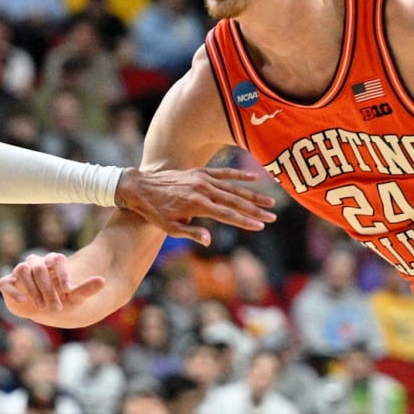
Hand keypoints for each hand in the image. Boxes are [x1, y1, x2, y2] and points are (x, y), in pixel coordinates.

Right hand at [0, 252, 105, 316]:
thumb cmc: (60, 301)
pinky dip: (14, 292)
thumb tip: (102, 281)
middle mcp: (35, 264)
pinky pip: (6, 283)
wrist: (41, 311)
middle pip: (39, 268)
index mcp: (52, 262)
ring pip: (22, 270)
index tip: (69, 290)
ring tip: (42, 306)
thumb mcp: (74, 297)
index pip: (57, 259)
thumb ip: (86, 289)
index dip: (63, 273)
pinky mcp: (7, 284)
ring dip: (33, 289)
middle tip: (57, 308)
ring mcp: (20, 272)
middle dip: (48, 289)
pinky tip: (25, 302)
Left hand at [115, 167, 274, 244]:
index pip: (228, 215)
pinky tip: (254, 177)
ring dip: (253, 195)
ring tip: (270, 202)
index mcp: (197, 205)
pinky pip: (223, 173)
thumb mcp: (170, 228)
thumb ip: (191, 233)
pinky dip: (239, 175)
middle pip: (235, 201)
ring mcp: (202, 179)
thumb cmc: (154, 212)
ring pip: (233, 187)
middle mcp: (203, 190)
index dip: (245, 222)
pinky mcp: (200, 172)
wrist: (140, 187)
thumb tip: (209, 241)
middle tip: (272, 217)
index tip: (260, 226)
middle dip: (255, 211)